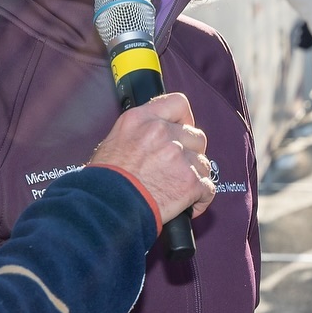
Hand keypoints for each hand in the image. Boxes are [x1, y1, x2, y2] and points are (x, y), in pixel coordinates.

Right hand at [90, 93, 215, 223]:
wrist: (105, 208)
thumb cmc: (103, 183)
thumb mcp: (113, 142)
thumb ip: (139, 134)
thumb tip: (153, 141)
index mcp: (141, 119)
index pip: (177, 104)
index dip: (185, 119)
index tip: (183, 130)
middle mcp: (162, 132)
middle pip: (196, 137)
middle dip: (191, 153)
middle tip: (177, 168)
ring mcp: (178, 156)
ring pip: (203, 164)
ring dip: (194, 177)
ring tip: (177, 190)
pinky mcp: (190, 182)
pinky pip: (208, 188)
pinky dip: (200, 199)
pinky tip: (188, 206)